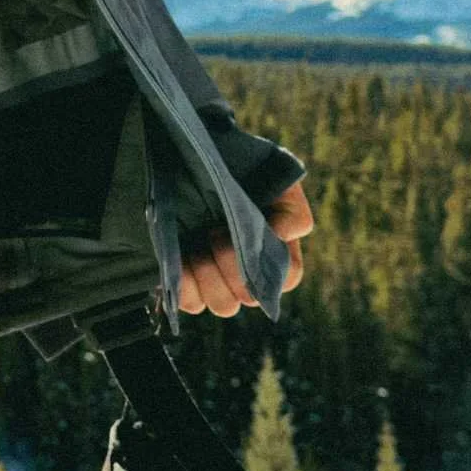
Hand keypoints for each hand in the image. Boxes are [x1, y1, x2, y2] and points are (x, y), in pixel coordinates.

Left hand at [179, 178, 312, 316]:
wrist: (195, 164)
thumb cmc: (242, 170)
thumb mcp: (276, 180)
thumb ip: (291, 210)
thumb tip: (284, 237)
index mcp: (277, 251)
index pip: (287, 277)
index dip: (264, 263)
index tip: (240, 231)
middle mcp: (249, 272)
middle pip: (251, 298)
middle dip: (232, 267)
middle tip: (213, 231)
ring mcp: (218, 280)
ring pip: (224, 306)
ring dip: (209, 277)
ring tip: (197, 246)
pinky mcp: (188, 282)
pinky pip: (191, 303)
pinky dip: (185, 285)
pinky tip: (179, 259)